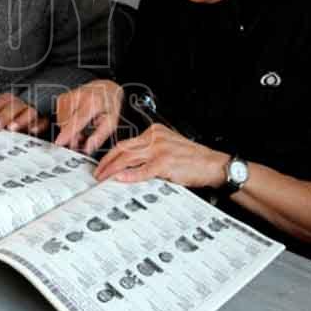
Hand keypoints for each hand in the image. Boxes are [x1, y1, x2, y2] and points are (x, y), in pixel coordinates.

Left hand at [0, 93, 48, 134]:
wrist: (35, 129)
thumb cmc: (12, 125)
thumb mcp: (0, 122)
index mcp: (10, 102)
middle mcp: (22, 106)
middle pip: (14, 105)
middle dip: (3, 116)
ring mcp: (34, 113)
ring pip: (29, 111)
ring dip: (19, 119)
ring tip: (11, 128)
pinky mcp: (44, 122)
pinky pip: (43, 122)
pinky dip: (38, 125)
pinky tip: (32, 130)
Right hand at [55, 80, 122, 153]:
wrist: (105, 88)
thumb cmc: (109, 105)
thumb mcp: (111, 122)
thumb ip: (99, 137)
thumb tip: (87, 149)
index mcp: (94, 102)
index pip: (78, 119)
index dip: (68, 132)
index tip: (59, 142)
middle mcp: (79, 96)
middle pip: (67, 122)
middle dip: (71, 136)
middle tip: (80, 140)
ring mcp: (69, 95)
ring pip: (61, 121)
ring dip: (68, 129)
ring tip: (81, 129)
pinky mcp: (62, 97)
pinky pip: (59, 116)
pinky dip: (65, 122)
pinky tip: (75, 121)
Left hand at [93, 124, 228, 187]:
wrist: (213, 164)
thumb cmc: (192, 159)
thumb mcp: (168, 149)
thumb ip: (149, 153)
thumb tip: (128, 166)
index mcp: (154, 132)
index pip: (126, 142)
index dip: (111, 154)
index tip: (103, 164)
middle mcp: (155, 138)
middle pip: (123, 149)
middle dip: (107, 162)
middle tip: (97, 172)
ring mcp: (160, 149)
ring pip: (128, 158)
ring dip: (112, 169)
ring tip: (103, 178)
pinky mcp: (166, 162)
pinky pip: (143, 170)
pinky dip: (129, 175)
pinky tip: (120, 178)